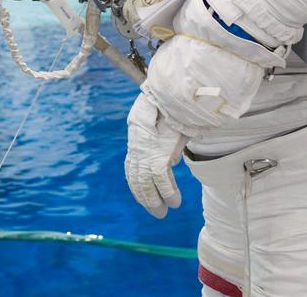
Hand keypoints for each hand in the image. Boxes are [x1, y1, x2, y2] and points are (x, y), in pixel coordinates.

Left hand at [124, 94, 185, 218]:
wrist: (169, 94)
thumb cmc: (169, 106)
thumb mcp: (162, 125)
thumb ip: (164, 143)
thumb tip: (172, 160)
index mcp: (136, 141)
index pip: (131, 170)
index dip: (137, 187)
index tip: (144, 199)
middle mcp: (137, 148)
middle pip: (136, 180)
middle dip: (145, 199)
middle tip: (157, 213)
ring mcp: (146, 152)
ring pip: (146, 184)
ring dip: (155, 201)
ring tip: (163, 213)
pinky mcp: (158, 153)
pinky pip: (161, 179)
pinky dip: (168, 193)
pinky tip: (175, 202)